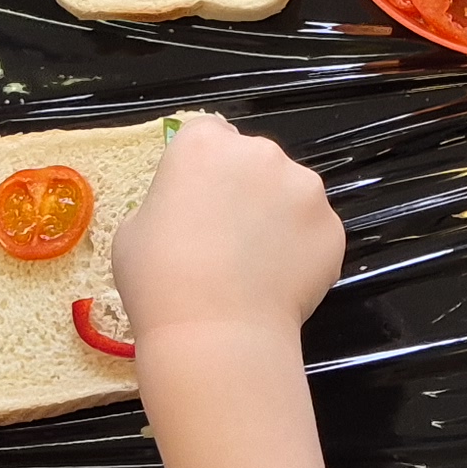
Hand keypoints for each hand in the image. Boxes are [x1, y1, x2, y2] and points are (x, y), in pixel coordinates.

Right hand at [109, 116, 341, 346]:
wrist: (215, 333)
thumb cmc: (159, 280)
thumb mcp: (133, 229)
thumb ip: (166, 203)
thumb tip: (185, 212)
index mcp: (204, 144)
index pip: (208, 134)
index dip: (203, 167)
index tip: (198, 198)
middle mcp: (260, 152)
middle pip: (254, 160)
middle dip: (244, 190)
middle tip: (226, 238)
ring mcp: (304, 188)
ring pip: (290, 194)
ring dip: (277, 217)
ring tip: (255, 265)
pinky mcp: (333, 226)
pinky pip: (313, 232)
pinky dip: (302, 251)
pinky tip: (278, 282)